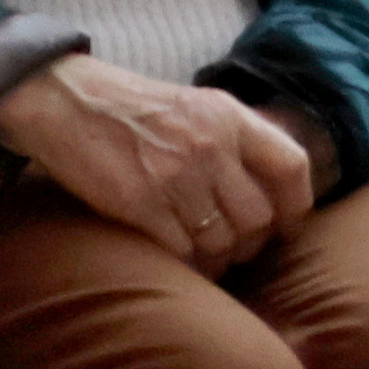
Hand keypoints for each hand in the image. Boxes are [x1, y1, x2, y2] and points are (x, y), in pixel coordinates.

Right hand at [0, 55, 315, 271]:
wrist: (69, 102)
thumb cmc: (137, 108)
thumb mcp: (200, 106)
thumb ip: (237, 137)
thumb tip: (272, 181)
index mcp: (232, 117)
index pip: (291, 166)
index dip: (298, 205)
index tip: (290, 228)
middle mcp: (212, 146)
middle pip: (258, 216)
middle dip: (253, 244)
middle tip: (239, 251)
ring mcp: (176, 177)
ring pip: (221, 242)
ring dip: (218, 261)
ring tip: (209, 261)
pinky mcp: (139, 204)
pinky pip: (180, 252)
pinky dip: (185, 265)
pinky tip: (180, 263)